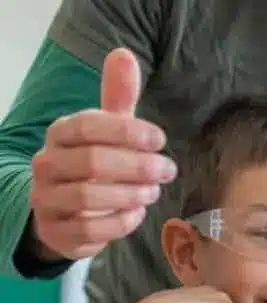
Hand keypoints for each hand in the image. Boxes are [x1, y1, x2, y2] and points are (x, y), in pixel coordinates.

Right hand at [29, 48, 175, 260]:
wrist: (64, 210)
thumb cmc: (94, 163)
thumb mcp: (107, 130)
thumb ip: (117, 97)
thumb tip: (123, 54)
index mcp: (60, 134)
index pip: (89, 125)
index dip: (128, 132)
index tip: (160, 140)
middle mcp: (47, 164)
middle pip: (92, 162)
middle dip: (137, 166)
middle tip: (168, 170)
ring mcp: (48, 200)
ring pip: (89, 197)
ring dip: (131, 195)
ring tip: (154, 192)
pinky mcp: (58, 232)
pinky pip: (90, 230)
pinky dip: (121, 222)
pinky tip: (137, 213)